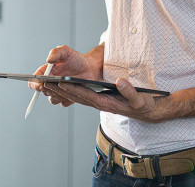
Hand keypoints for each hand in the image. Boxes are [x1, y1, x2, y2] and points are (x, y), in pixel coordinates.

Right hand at [29, 44, 103, 107]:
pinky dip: (68, 99)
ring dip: (59, 94)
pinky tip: (74, 91)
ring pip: (53, 100)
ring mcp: (58, 92)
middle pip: (43, 92)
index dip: (34, 85)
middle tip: (58, 83)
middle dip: (50, 89)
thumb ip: (56, 52)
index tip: (41, 84)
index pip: (33, 82)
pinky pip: (63, 103)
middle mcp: (50, 84)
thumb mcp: (66, 51)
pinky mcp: (66, 98)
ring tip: (68, 86)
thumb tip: (48, 59)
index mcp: (46, 73)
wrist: (89, 67)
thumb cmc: (76, 59)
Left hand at [43, 77, 164, 121]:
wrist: (149, 112)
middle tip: (45, 83)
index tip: (60, 82)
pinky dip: (72, 91)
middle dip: (61, 90)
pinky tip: (65, 86)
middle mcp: (101, 104)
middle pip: (77, 97)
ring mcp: (100, 103)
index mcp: (107, 103)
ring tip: (49, 84)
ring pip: (78, 97)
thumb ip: (129, 92)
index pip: (86, 95)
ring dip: (64, 91)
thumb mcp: (140, 99)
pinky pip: (84, 96)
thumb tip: (119, 81)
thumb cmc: (144, 105)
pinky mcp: (102, 101)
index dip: (72, 89)